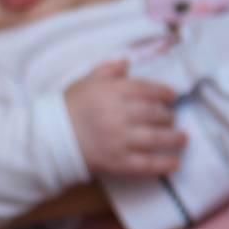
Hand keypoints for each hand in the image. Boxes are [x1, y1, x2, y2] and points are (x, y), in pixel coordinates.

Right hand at [64, 60, 184, 177]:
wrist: (47, 139)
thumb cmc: (67, 108)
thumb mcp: (84, 83)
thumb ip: (106, 71)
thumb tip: (127, 63)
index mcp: (112, 93)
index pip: (148, 89)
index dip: (165, 93)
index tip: (172, 96)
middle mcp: (119, 115)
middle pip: (156, 114)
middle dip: (168, 116)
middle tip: (171, 118)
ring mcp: (120, 140)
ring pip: (157, 138)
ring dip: (174, 139)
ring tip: (182, 139)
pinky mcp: (117, 162)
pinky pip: (147, 164)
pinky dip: (164, 165)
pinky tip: (174, 164)